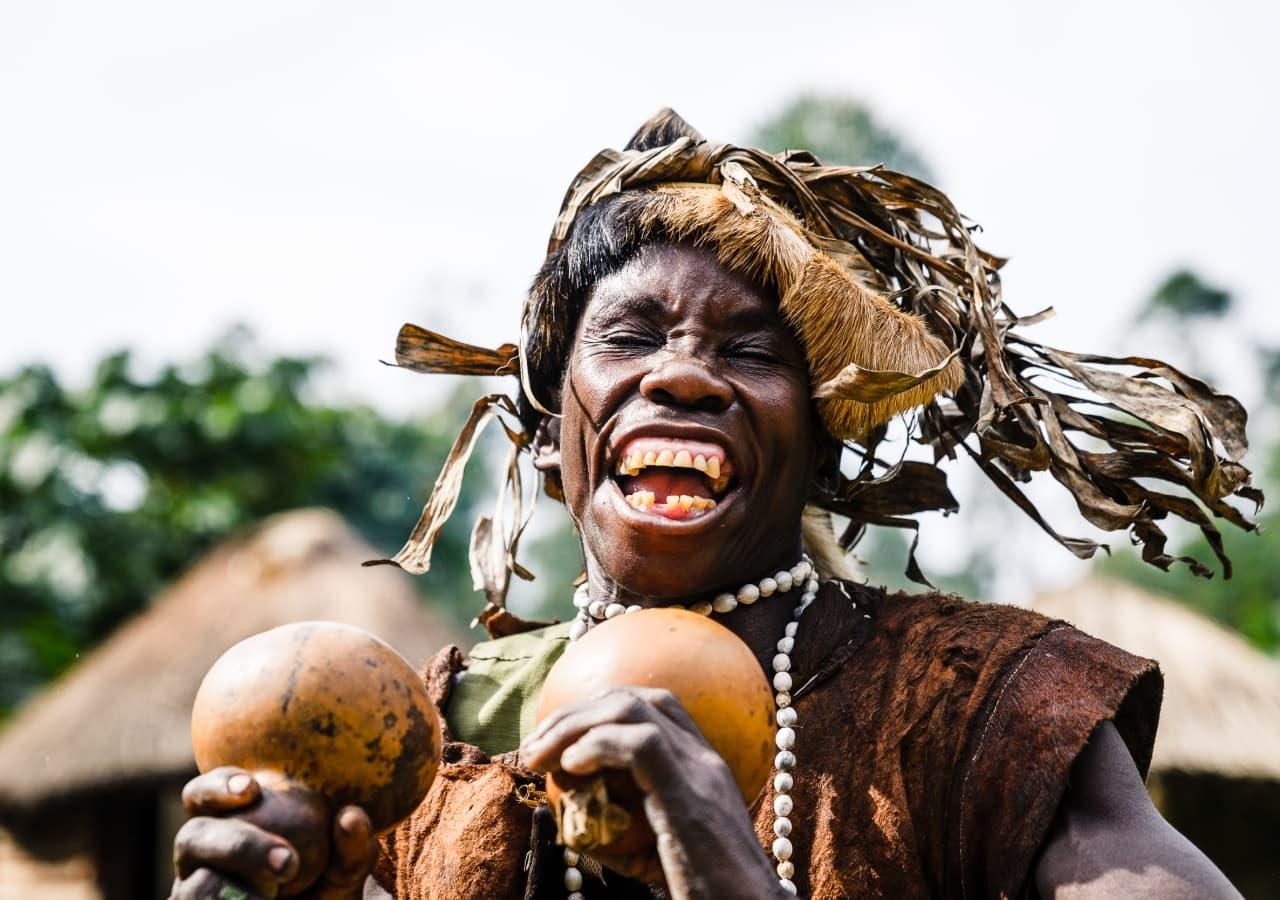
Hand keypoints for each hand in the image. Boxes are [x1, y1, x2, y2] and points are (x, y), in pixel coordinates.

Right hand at [170, 767, 377, 899]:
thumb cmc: (322, 886)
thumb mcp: (343, 871)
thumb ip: (352, 849)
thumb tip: (351, 816)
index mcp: (228, 819)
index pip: (204, 793)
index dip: (218, 786)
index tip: (251, 789)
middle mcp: (201, 852)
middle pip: (192, 836)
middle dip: (239, 846)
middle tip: (287, 863)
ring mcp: (192, 890)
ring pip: (194, 887)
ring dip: (231, 892)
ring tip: (270, 897)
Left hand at [521, 687, 784, 899]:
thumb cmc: (709, 894)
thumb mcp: (666, 853)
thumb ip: (630, 826)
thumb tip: (575, 818)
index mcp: (702, 766)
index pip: (652, 705)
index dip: (597, 708)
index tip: (558, 737)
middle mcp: (703, 758)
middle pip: (633, 697)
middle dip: (574, 712)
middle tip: (535, 746)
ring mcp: (699, 771)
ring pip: (631, 708)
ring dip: (573, 725)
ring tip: (540, 756)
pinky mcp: (689, 795)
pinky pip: (638, 744)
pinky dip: (596, 746)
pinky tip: (571, 767)